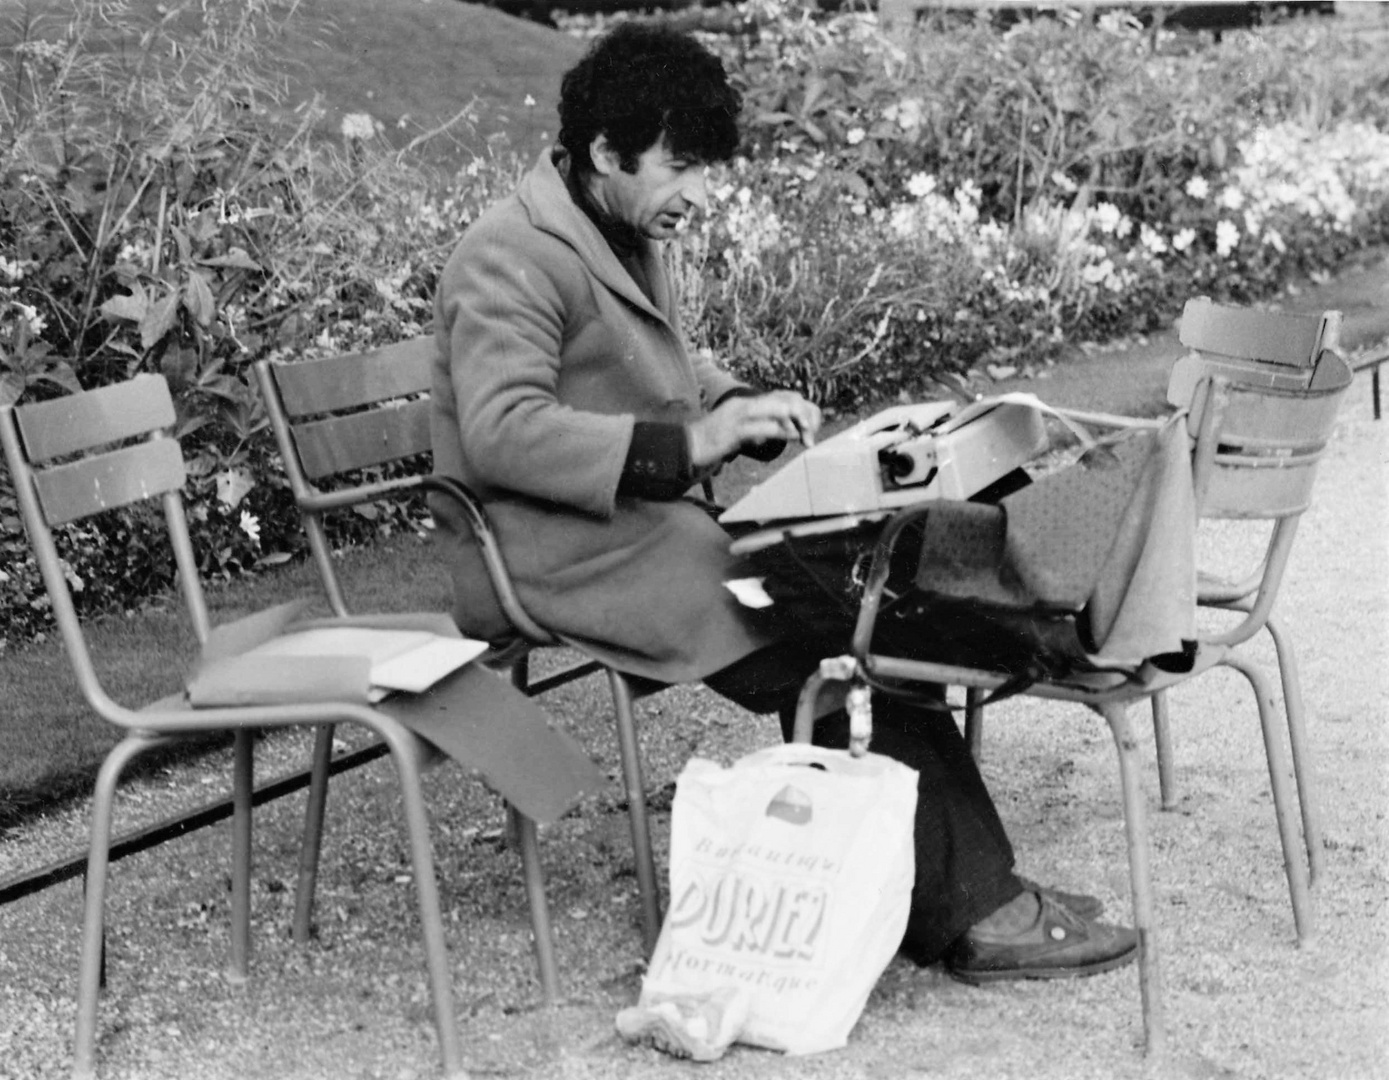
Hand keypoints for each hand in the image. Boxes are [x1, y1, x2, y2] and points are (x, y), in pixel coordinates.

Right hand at [687, 390, 821, 467]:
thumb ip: (755, 429)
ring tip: (805, 434)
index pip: (778, 397)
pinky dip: (781, 431)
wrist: (686, 446)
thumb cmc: (710, 442)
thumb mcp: (736, 432)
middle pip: (782, 399)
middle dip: (801, 413)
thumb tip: (772, 434)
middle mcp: (743, 404)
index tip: (807, 426)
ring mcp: (738, 416)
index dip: (797, 408)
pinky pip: (764, 426)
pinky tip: (791, 437)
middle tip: (810, 432)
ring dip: (795, 422)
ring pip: (776, 409)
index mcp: (744, 403)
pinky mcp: (735, 431)